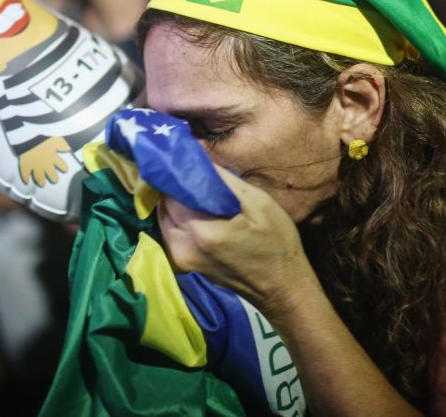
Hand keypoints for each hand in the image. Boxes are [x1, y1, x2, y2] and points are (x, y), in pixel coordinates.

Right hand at [18, 137, 69, 185]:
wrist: (30, 136)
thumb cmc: (44, 136)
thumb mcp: (56, 139)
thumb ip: (62, 145)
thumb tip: (68, 148)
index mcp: (53, 157)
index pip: (61, 165)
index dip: (64, 167)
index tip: (65, 169)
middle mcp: (45, 164)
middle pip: (51, 174)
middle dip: (54, 178)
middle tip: (55, 181)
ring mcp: (35, 165)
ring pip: (39, 177)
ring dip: (41, 181)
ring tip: (42, 184)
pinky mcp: (25, 164)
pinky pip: (25, 174)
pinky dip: (25, 178)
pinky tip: (26, 182)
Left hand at [156, 167, 314, 312]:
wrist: (281, 288)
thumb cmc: (276, 242)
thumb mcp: (258, 203)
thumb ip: (223, 181)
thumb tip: (197, 156)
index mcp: (201, 230)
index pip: (171, 190)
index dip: (177, 171)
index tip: (187, 158)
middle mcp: (182, 246)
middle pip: (164, 204)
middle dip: (175, 186)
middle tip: (193, 171)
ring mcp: (180, 258)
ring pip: (165, 217)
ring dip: (176, 201)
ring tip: (197, 189)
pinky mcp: (182, 264)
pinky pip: (171, 231)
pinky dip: (179, 217)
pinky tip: (198, 210)